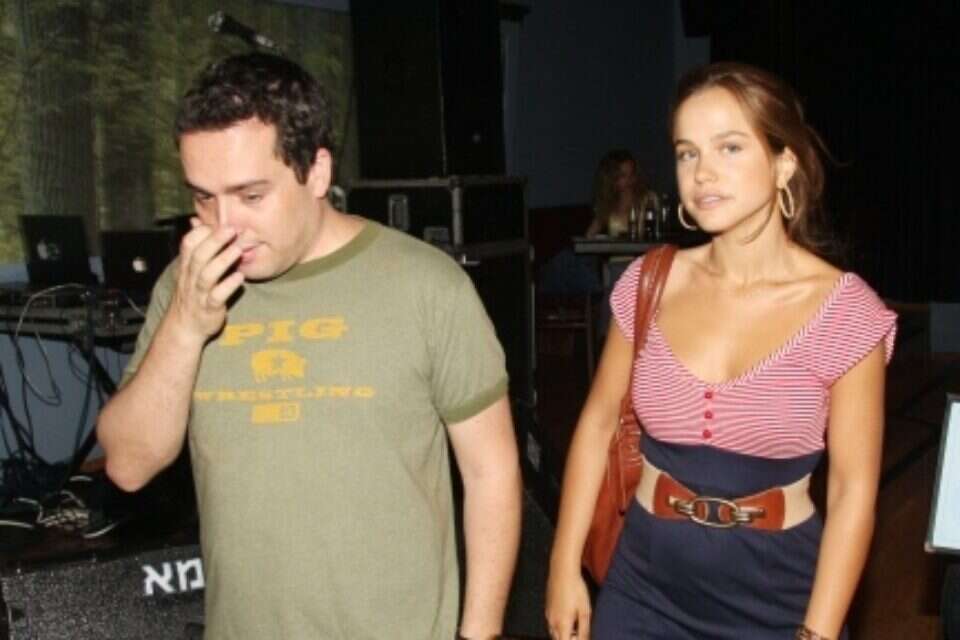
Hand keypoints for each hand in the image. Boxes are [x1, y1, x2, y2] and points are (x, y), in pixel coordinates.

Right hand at [168, 219, 244, 344]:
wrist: (185, 327)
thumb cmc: (192, 293)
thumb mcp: (189, 269)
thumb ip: (196, 247)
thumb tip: (197, 221)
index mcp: (186, 266)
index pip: (188, 244)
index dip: (201, 232)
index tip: (218, 222)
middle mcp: (190, 278)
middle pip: (199, 256)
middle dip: (215, 241)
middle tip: (232, 229)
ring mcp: (199, 293)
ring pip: (208, 275)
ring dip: (223, 261)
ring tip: (238, 249)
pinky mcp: (210, 308)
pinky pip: (218, 296)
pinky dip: (229, 286)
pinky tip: (240, 277)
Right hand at [545, 567, 590, 639]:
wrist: (562, 570)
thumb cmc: (576, 589)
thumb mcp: (585, 610)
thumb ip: (584, 629)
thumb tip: (585, 639)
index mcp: (562, 624)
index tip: (580, 637)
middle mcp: (552, 621)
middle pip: (557, 639)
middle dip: (568, 639)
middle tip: (579, 633)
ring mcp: (548, 614)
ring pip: (553, 632)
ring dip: (562, 634)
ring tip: (574, 625)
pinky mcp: (547, 607)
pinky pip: (551, 623)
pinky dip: (559, 626)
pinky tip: (568, 615)